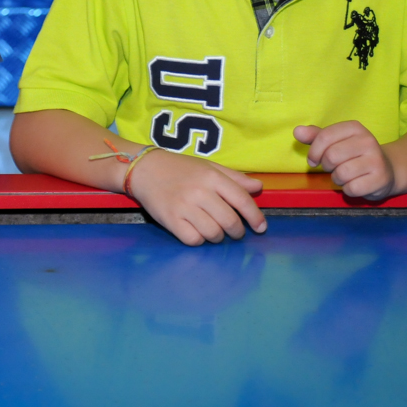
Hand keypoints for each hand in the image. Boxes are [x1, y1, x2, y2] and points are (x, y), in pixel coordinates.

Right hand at [127, 149, 266, 245]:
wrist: (145, 170)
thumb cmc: (180, 168)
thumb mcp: (209, 167)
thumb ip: (234, 178)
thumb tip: (258, 187)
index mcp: (212, 177)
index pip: (241, 200)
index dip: (255, 216)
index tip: (261, 228)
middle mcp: (199, 192)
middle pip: (230, 221)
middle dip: (238, 231)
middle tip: (236, 232)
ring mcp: (184, 207)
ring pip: (213, 233)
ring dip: (219, 237)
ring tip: (216, 231)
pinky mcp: (170, 220)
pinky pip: (194, 240)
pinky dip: (199, 240)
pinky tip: (197, 232)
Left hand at [296, 121, 394, 200]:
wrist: (387, 170)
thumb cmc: (354, 154)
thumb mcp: (336, 141)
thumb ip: (316, 136)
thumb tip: (297, 131)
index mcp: (354, 127)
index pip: (324, 137)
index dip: (314, 151)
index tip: (314, 160)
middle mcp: (368, 140)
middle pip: (331, 156)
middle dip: (327, 166)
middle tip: (334, 167)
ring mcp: (376, 160)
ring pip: (341, 173)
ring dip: (337, 179)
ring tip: (345, 175)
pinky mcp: (380, 179)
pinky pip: (351, 188)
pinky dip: (348, 189)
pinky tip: (355, 184)